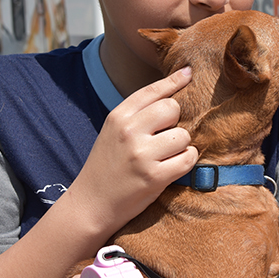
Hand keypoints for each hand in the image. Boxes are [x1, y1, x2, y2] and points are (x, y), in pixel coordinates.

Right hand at [68, 67, 197, 232]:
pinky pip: (188, 158)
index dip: (174, 80)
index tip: (188, 73)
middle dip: (175, 121)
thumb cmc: (107, 166)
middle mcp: (129, 131)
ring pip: (183, 135)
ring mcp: (142, 154)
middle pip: (173, 108)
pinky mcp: (154, 177)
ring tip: (166, 156)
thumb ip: (137, 114)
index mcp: (118, 117)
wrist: (91, 204)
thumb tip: (172, 91)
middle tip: (165, 137)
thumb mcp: (113, 132)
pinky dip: (186, 162)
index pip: (152, 91)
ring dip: (181, 145)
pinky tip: (174, 167)